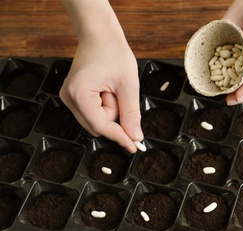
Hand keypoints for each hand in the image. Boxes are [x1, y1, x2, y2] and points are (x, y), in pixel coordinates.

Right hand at [60, 0, 142, 152]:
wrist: (100, 34)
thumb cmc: (113, 52)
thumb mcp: (128, 84)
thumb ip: (131, 113)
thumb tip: (135, 137)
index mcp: (79, 94)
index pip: (102, 127)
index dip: (120, 137)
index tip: (134, 146)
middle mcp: (69, 98)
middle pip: (98, 125)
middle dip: (115, 115)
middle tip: (119, 92)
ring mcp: (69, 97)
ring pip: (96, 120)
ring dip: (110, 109)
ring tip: (112, 87)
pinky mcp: (74, 95)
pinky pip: (93, 111)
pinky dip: (105, 105)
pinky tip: (107, 89)